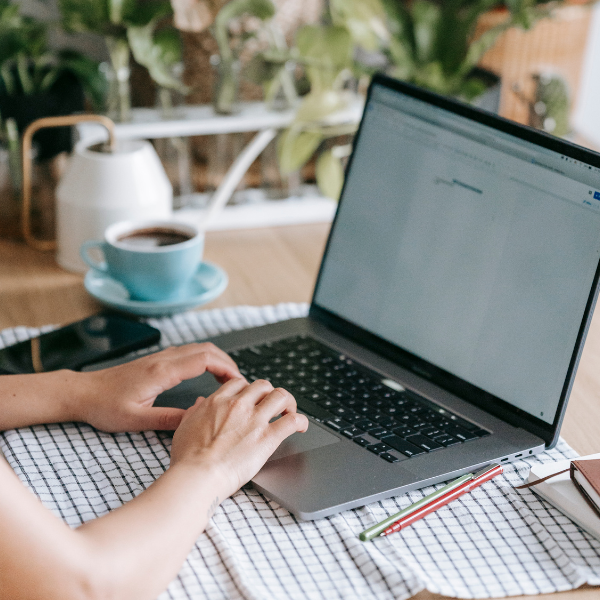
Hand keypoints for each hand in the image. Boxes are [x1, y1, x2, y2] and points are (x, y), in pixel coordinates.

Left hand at [75, 343, 241, 432]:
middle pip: (206, 349)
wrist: (82, 392)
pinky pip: (188, 353)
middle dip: (227, 362)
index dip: (226, 368)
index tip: (238, 382)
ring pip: (198, 348)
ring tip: (228, 380)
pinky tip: (207, 374)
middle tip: (239, 382)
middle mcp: (163, 359)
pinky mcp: (157, 361)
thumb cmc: (104, 406)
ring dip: (217, 359)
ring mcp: (160, 357)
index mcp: (161, 371)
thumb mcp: (137, 420)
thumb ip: (169, 419)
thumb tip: (197, 420)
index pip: (204, 359)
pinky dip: (205, 360)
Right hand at [170, 378, 308, 497]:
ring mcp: (255, 420)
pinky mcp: (268, 437)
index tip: (251, 398)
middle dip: (269, 393)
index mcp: (218, 401)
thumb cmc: (188, 458)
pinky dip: (300, 421)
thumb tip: (200, 403)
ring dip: (288, 402)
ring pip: (281, 396)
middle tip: (271, 405)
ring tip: (288, 411)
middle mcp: (238, 405)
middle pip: (263, 385)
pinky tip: (300, 426)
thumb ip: (194, 411)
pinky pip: (292, 421)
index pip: (239, 383)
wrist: (198, 476)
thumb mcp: (184, 426)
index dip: (248, 389)